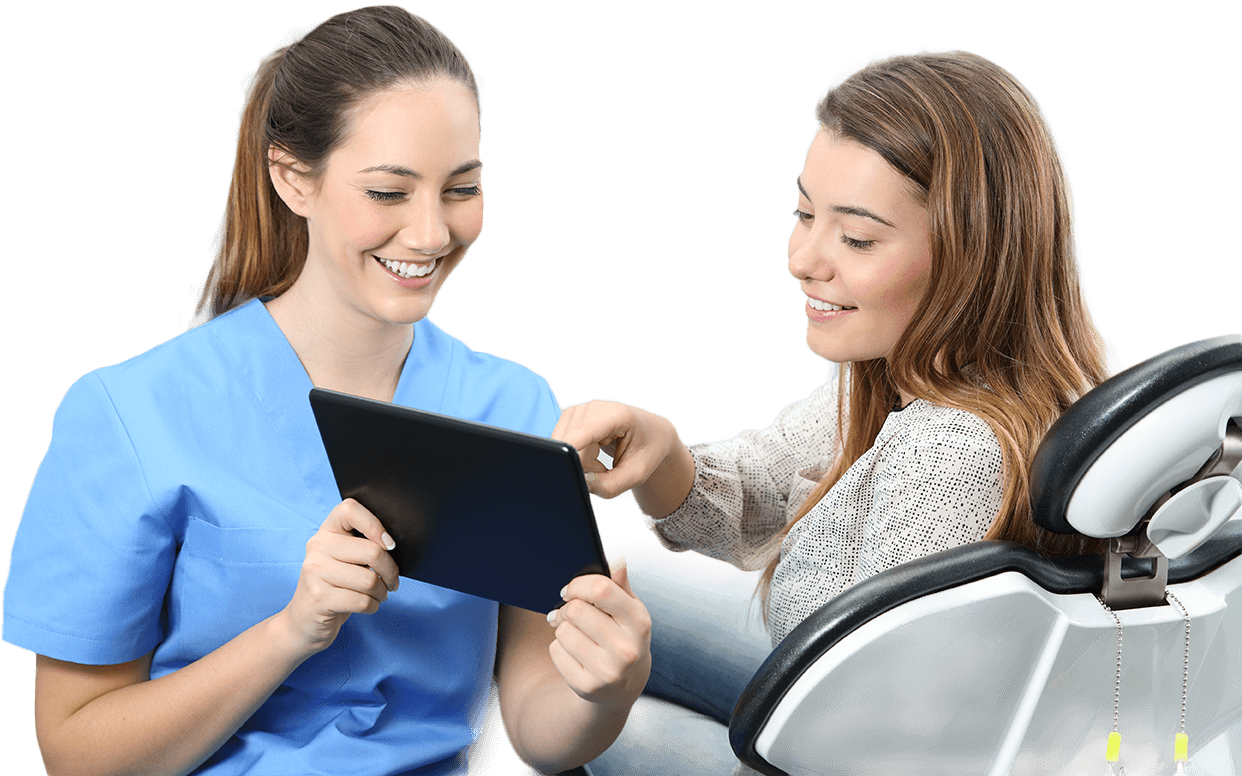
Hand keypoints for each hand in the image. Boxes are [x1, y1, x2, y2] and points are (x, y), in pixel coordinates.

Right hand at [278, 498, 399, 655]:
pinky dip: (373, 606)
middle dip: (391, 571)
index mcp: (326, 532)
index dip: (375, 524)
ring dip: (383, 592)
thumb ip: (363, 547)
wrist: (303, 622)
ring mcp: (315, 572)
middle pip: (372, 551)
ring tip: (379, 595)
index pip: (350, 509)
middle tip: (392, 581)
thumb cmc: (334, 588)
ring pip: (370, 580)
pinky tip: (368, 606)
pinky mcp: (319, 598)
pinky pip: (362, 601)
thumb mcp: (344, 561)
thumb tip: (393, 545)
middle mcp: (317, 547)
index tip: (388, 544)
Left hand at [545, 557, 651, 709]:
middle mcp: (626, 648)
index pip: (601, 589)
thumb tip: (617, 562)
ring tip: (576, 635)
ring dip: (563, 629)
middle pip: (575, 610)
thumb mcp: (629, 611)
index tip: (569, 591)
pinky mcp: (586, 686)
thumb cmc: (623, 636)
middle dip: (567, 609)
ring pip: (562, 631)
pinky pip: (555, 652)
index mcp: (639, 622)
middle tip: (568, 614)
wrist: (624, 686)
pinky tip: (574, 654)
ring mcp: (607, 671)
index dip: (578, 585)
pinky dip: (559, 649)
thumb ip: (620, 586)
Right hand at [553, 400, 681, 500]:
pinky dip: (578, 456)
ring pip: (567, 448)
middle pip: (574, 447)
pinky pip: (564, 445)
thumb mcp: (636, 475)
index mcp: (617, 414)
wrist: (652, 435)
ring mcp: (580, 410)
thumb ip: (609, 485)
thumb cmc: (648, 450)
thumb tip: (579, 483)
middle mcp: (595, 407)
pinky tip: (593, 452)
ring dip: (582, 462)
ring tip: (602, 459)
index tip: (559, 459)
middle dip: (586, 467)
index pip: (585, 431)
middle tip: (608, 469)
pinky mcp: (571, 417)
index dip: (569, 446)